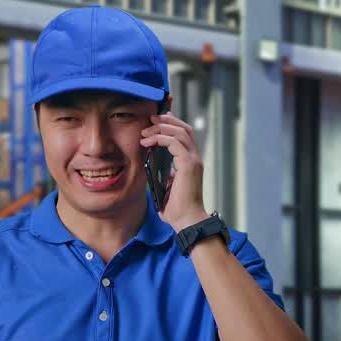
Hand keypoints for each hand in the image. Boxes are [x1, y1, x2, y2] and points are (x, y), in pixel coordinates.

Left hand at [141, 112, 208, 231]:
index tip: (154, 122)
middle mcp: (195, 158)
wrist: (186, 221)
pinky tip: (147, 142)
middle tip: (150, 119)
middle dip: (166, 120)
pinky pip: (174, 142)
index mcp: (190, 161)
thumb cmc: (176, 208)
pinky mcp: (188, 165)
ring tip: (145, 131)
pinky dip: (160, 138)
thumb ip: (162, 173)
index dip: (170, 124)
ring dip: (161, 128)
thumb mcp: (165, 185)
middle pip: (184, 128)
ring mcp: (193, 160)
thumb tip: (150, 163)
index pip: (184, 134)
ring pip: (180, 132)